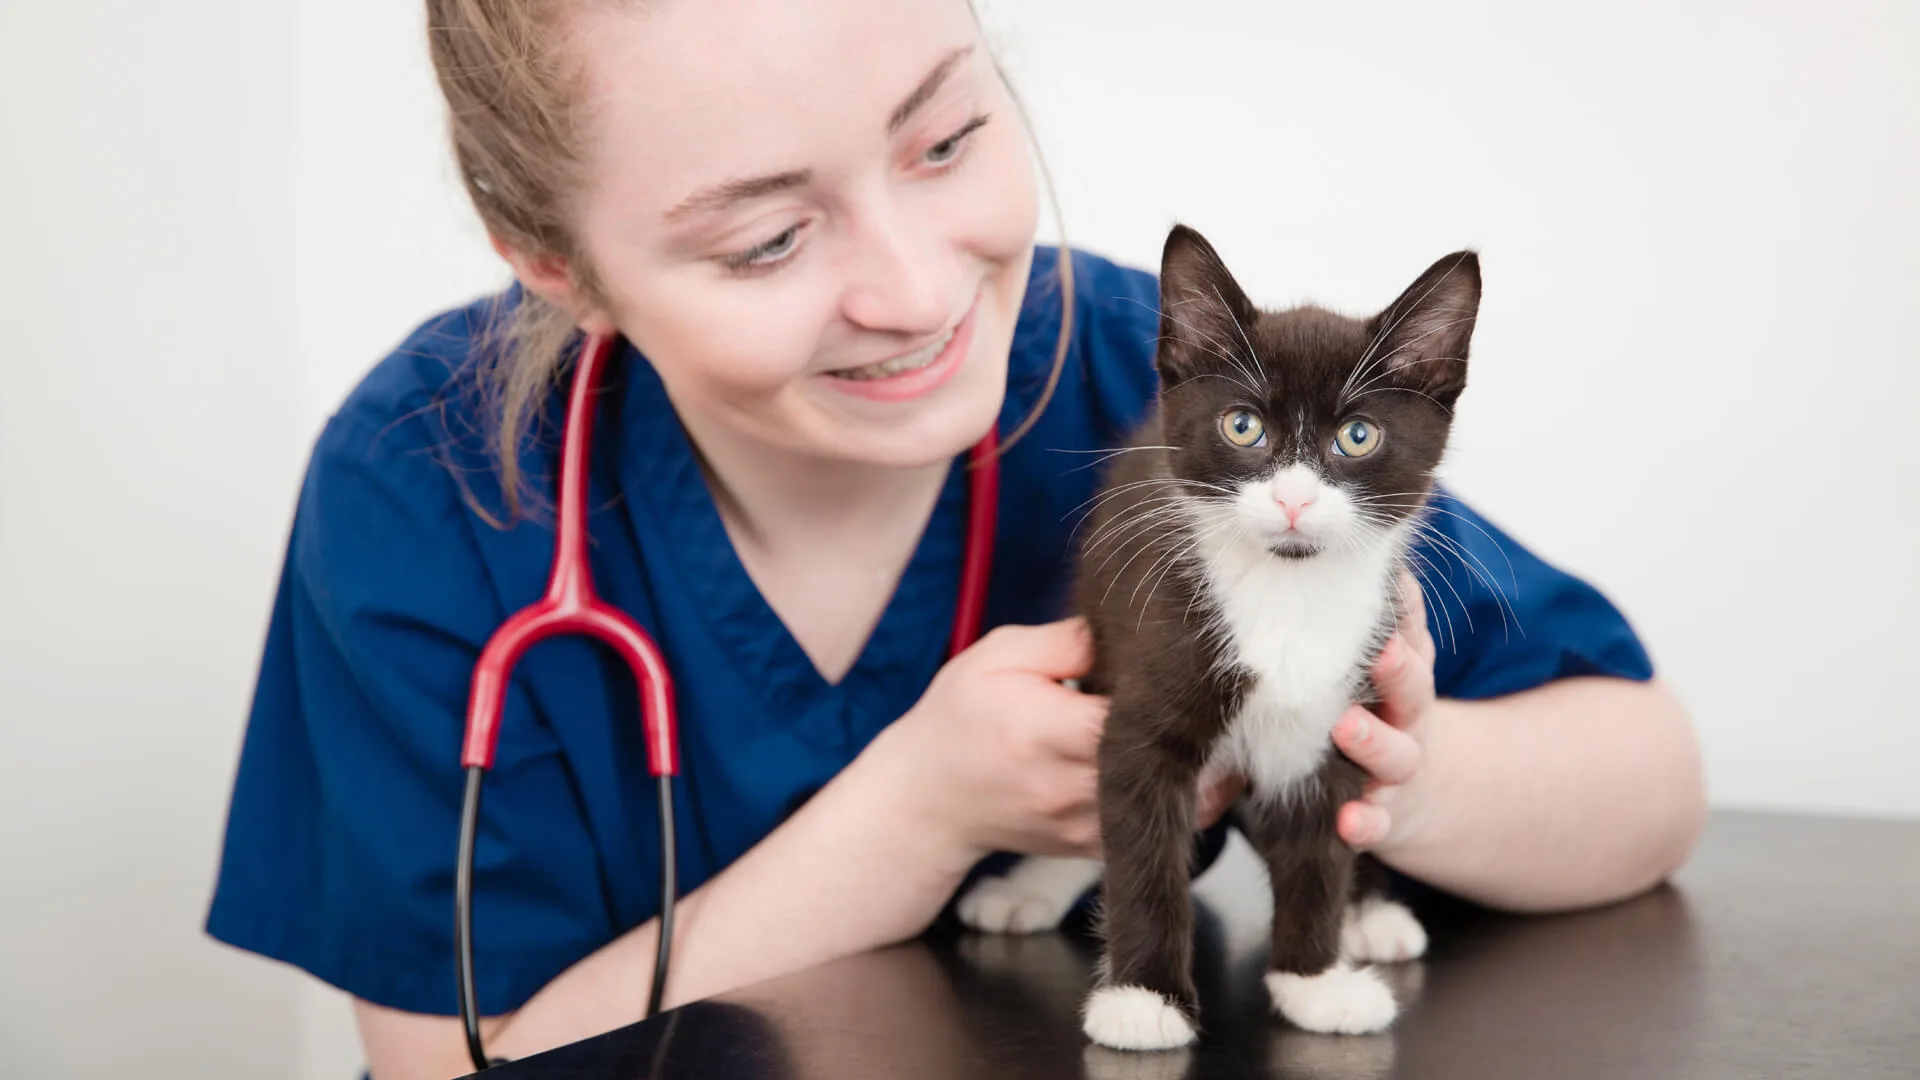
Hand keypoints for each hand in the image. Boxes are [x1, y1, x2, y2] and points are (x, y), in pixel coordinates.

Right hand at [869, 618, 1242, 862]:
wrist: (927, 799)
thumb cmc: (959, 717)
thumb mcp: (999, 655)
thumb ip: (1067, 640)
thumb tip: (1130, 629)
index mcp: (1046, 730)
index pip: (1136, 716)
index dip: (1180, 692)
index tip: (1205, 664)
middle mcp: (1069, 787)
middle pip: (1172, 766)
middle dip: (1212, 733)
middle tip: (1238, 696)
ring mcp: (1083, 826)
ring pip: (1181, 808)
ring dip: (1212, 772)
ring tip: (1224, 729)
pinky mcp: (1092, 848)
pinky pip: (1161, 829)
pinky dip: (1188, 798)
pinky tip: (1195, 762)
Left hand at [1331, 570, 1438, 852]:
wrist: (1427, 795)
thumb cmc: (1381, 710)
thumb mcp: (1387, 665)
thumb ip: (1376, 620)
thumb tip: (1363, 555)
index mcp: (1406, 673)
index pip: (1413, 636)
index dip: (1407, 613)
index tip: (1394, 583)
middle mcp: (1407, 717)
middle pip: (1413, 688)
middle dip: (1399, 669)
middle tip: (1382, 651)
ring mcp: (1399, 769)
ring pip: (1395, 754)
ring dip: (1372, 740)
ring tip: (1346, 727)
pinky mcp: (1386, 816)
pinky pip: (1377, 823)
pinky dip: (1365, 823)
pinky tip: (1349, 821)